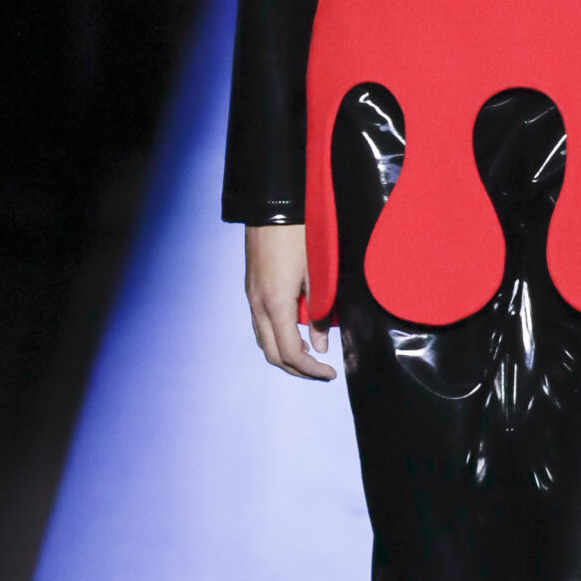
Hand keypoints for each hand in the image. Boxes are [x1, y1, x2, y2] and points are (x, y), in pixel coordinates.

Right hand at [244, 223, 336, 380]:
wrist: (273, 208)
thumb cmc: (299, 237)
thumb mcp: (317, 275)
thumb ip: (319, 313)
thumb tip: (320, 346)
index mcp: (276, 304)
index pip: (290, 353)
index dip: (310, 369)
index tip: (329, 373)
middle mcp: (258, 305)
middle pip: (272, 354)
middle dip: (297, 368)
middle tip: (320, 371)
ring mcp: (251, 297)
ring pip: (263, 340)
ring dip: (285, 353)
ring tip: (309, 354)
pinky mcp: (251, 289)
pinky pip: (260, 324)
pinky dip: (277, 337)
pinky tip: (294, 331)